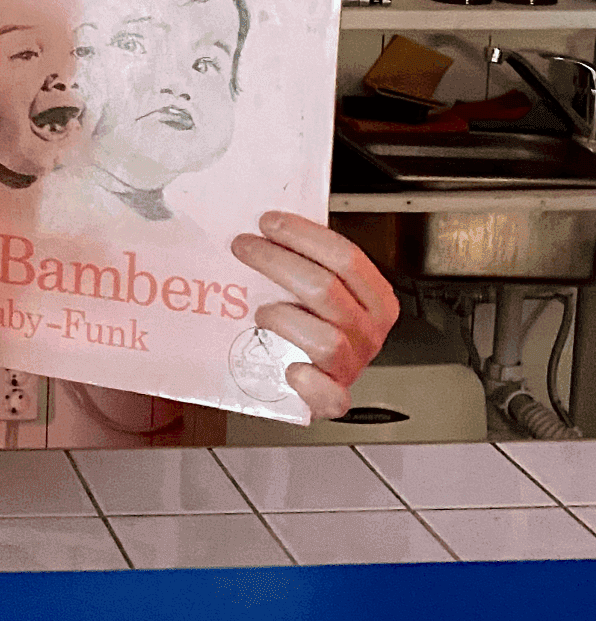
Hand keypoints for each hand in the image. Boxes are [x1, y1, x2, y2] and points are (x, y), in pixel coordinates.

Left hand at [230, 211, 399, 419]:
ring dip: (283, 318)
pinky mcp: (334, 398)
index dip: (303, 236)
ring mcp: (353, 365)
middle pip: (326, 289)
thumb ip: (307, 260)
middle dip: (277, 262)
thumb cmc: (314, 324)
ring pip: (324, 339)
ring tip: (261, 312)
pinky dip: (308, 383)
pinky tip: (289, 369)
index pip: (347, 258)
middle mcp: (368, 331)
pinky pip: (329, 395)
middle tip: (244, 247)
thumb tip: (268, 226)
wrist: (313, 378)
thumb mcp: (320, 288)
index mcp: (375, 299)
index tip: (268, 222)